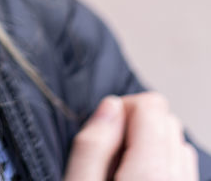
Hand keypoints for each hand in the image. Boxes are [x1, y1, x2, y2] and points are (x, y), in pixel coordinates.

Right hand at [63, 92, 198, 180]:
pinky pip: (184, 165)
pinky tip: (140, 180)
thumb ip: (92, 144)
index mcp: (150, 171)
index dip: (123, 108)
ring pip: (177, 141)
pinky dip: (164, 163)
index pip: (152, 104)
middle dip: (138, 124)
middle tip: (112, 152)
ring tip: (125, 170)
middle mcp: (177, 178)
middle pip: (167, 118)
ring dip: (152, 144)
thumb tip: (110, 106)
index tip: (106, 129)